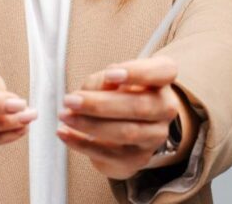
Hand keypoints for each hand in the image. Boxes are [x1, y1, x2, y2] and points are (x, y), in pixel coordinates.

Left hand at [56, 56, 185, 179]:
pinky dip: (82, 143)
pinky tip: (65, 133)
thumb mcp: (111, 78)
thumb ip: (105, 79)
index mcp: (162, 80)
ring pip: (126, 132)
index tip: (110, 73)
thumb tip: (100, 87)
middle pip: (140, 106)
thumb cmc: (119, 94)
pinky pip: (108, 153)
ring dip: (89, 124)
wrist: (127, 127)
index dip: (137, 73)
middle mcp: (166, 108)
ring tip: (65, 116)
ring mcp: (155, 136)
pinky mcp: (137, 158)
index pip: (163, 72)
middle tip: (71, 100)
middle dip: (100, 104)